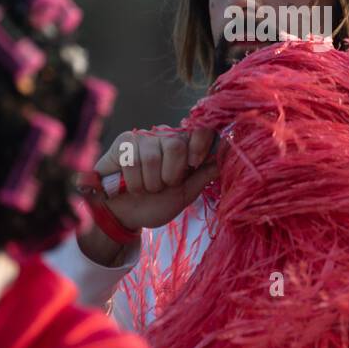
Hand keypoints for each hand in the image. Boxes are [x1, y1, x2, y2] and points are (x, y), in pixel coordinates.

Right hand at [86, 126, 218, 231]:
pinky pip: (132, 161)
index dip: (200, 142)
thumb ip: (203, 175)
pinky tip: (130, 185)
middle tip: (163, 186)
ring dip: (150, 183)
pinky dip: (134, 182)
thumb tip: (225, 158)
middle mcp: (165, 136)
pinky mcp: (123, 143)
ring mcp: (143, 137)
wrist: (124, 216)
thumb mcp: (184, 193)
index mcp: (184, 146)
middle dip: (170, 176)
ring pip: (152, 158)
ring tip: (146, 188)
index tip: (194, 162)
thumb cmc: (155, 204)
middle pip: (176, 145)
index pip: (199, 130)